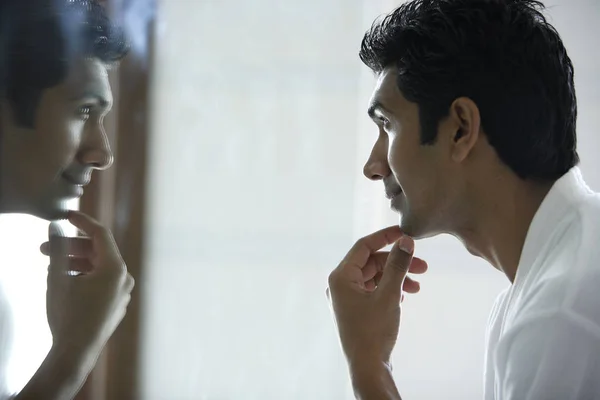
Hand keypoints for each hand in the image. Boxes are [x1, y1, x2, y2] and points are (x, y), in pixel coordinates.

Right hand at [40, 211, 134, 360]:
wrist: (75, 353)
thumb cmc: (68, 315)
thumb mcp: (58, 278)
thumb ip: (58, 249)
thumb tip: (55, 227)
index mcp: (115, 268)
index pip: (101, 234)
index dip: (83, 222)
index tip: (66, 215)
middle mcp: (124, 279)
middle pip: (99, 252)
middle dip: (72, 247)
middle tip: (46, 248)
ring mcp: (122, 293)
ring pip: (99, 268)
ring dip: (77, 263)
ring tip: (52, 267)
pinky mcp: (116, 305)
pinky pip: (102, 282)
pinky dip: (85, 276)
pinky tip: (66, 281)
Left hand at [327, 226, 425, 372]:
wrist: (367, 367)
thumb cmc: (373, 331)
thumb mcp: (389, 294)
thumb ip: (397, 265)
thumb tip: (406, 241)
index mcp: (340, 277)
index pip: (363, 246)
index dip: (385, 237)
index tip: (406, 233)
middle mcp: (340, 285)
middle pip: (371, 262)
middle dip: (397, 262)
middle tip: (423, 266)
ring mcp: (347, 298)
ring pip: (375, 277)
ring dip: (396, 277)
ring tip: (417, 285)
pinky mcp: (356, 310)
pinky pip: (373, 290)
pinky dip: (390, 289)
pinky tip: (405, 294)